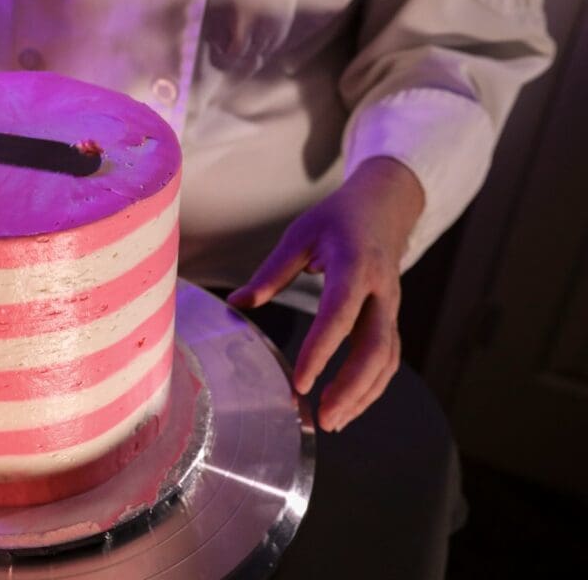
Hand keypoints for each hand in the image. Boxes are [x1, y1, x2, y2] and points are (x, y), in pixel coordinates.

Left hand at [228, 157, 424, 431]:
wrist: (384, 208)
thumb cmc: (336, 219)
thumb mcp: (300, 234)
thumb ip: (271, 272)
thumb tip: (236, 304)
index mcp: (355, 265)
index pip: (340, 314)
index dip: (321, 350)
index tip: (300, 382)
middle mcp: (381, 291)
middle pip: (375, 347)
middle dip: (351, 388)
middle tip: (322, 418)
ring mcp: (392, 307)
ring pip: (387, 360)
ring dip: (363, 396)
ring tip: (332, 422)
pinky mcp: (392, 320)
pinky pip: (389, 359)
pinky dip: (372, 388)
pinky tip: (348, 407)